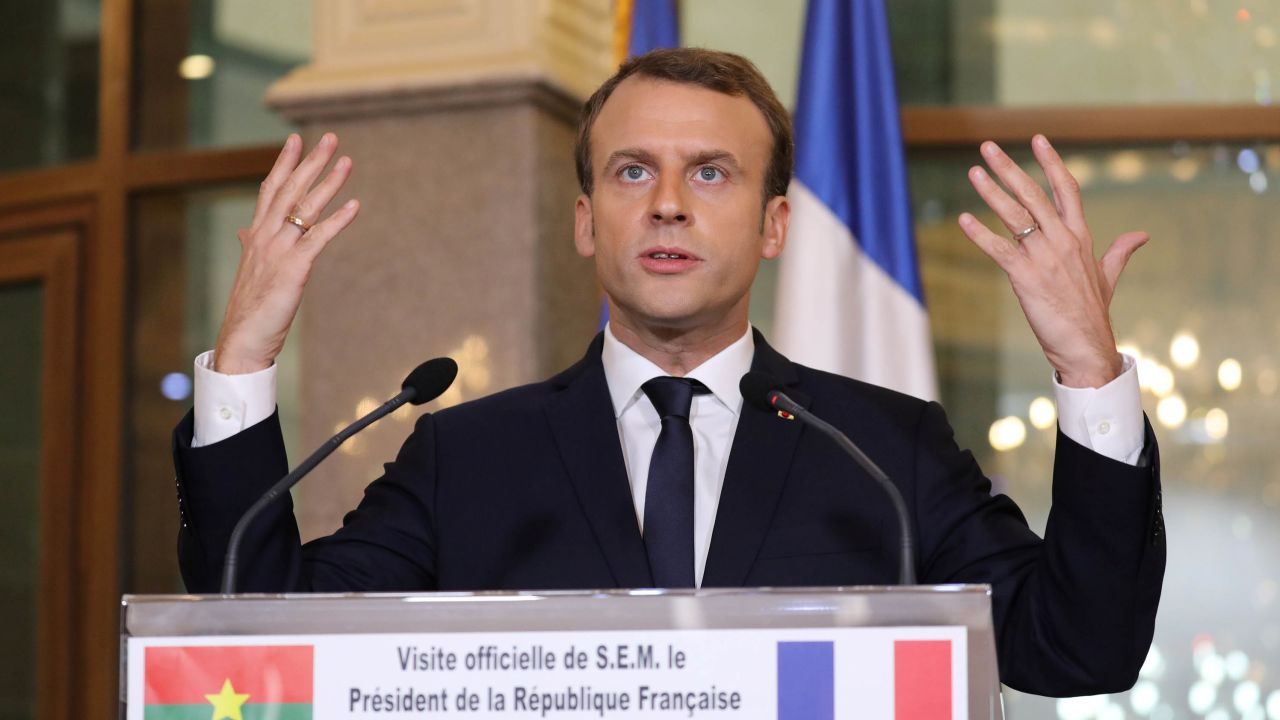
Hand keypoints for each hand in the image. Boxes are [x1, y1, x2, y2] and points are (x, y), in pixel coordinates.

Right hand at [214, 133, 359, 373]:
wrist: (240, 339)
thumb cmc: (248, 308)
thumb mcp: (250, 270)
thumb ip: (250, 245)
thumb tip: (244, 230)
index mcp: (256, 236)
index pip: (269, 190)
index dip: (283, 163)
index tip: (295, 139)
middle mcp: (265, 237)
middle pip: (289, 190)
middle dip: (310, 162)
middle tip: (329, 137)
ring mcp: (278, 251)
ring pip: (304, 208)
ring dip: (328, 182)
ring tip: (346, 160)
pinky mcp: (293, 269)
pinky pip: (319, 238)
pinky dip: (338, 220)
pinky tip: (355, 205)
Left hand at [957, 135, 1147, 388]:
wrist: (1087, 348)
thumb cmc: (1093, 313)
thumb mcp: (1108, 277)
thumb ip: (1120, 251)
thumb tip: (1141, 234)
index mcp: (1080, 237)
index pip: (1067, 189)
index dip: (1052, 162)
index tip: (1038, 138)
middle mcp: (1063, 241)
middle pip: (1035, 195)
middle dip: (1010, 169)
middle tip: (988, 146)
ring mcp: (1044, 258)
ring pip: (1015, 217)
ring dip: (991, 193)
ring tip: (973, 172)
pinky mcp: (1026, 278)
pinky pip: (999, 250)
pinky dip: (980, 235)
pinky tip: (963, 220)